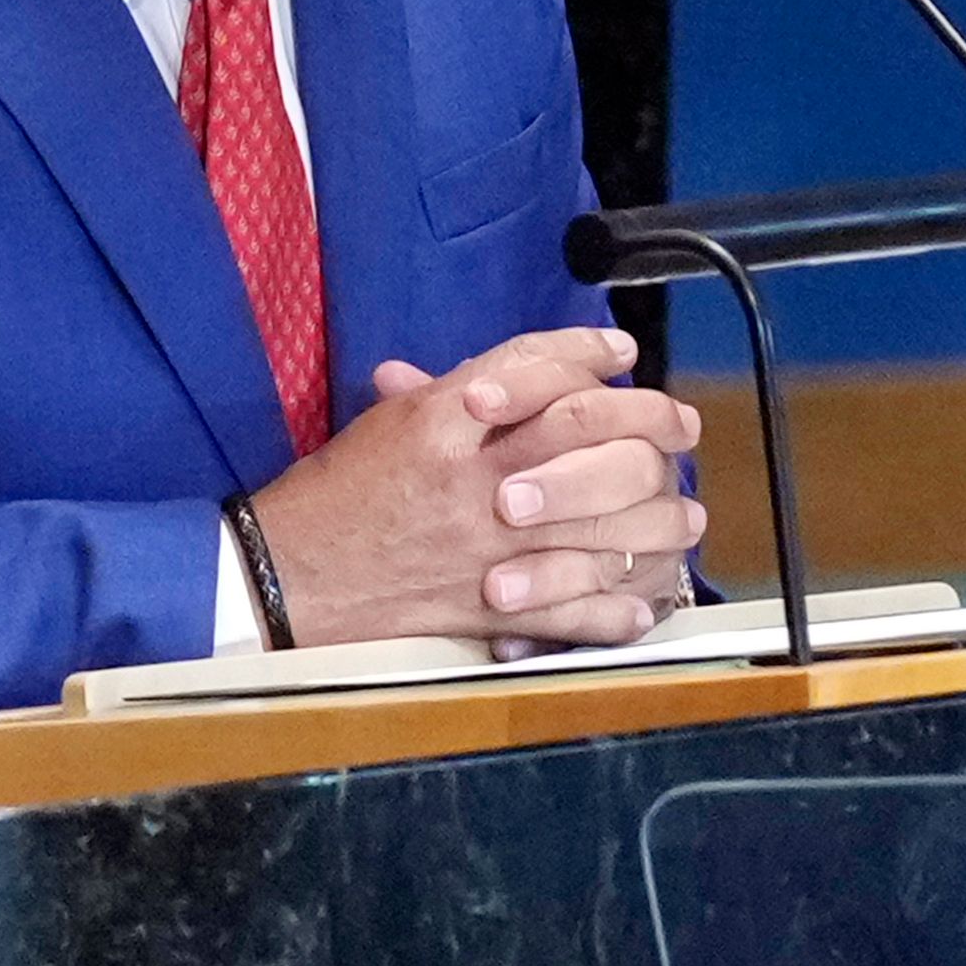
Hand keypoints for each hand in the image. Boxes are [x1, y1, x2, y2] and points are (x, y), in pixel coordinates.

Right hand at [243, 327, 706, 648]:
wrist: (282, 580)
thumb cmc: (332, 499)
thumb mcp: (385, 425)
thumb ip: (449, 392)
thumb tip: (512, 369)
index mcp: (441, 421)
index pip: (534, 366)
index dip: (587, 354)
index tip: (623, 354)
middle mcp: (472, 477)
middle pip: (584, 433)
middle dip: (646, 423)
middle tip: (679, 424)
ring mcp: (485, 546)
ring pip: (598, 523)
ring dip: (653, 520)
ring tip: (682, 515)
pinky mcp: (487, 609)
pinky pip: (570, 611)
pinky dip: (615, 609)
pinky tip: (644, 600)